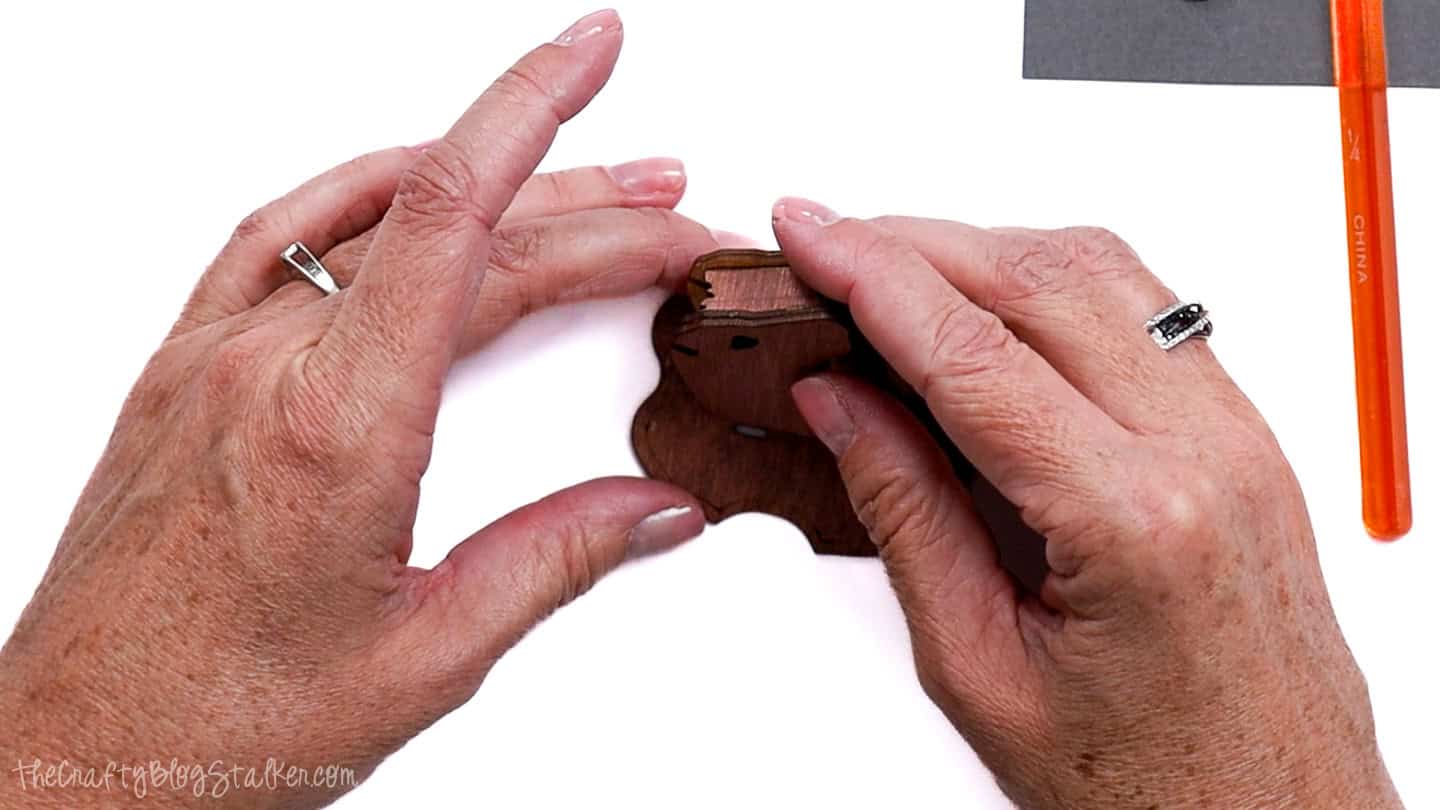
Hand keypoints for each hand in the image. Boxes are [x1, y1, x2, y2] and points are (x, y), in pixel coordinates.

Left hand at [0, 11, 724, 807]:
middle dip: (582, 205)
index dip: (536, 115)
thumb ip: (555, 561)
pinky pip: (276, 239)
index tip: (594, 53)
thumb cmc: (220, 720)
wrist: (78, 755)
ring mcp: (213, 357)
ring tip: (576, 181)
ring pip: (367, 218)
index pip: (457, 221)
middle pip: (450, 230)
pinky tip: (405, 185)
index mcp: (338, 427)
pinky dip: (360, 193)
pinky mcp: (183, 370)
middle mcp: (267, 368)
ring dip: (480, 182)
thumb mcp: (426, 654)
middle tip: (669, 214)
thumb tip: (658, 509)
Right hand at [773, 200, 1402, 808]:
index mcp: (1135, 517)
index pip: (972, 349)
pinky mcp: (1242, 435)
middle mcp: (1206, 452)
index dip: (871, 274)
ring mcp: (1237, 434)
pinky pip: (1141, 309)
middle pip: (1038, 279)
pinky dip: (1048, 284)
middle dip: (914, 242)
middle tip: (827, 245)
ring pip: (1098, 271)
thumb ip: (905, 511)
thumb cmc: (1152, 783)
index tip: (808, 235)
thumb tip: (842, 400)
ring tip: (890, 272)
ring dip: (983, 251)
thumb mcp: (980, 667)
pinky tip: (986, 307)